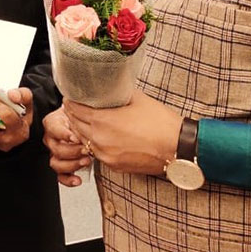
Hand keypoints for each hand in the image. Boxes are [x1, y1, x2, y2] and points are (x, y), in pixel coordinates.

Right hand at [42, 106, 91, 185]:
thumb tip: (88, 121)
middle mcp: (51, 138)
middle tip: (86, 150)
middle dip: (73, 152)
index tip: (76, 137)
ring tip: (86, 161)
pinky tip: (77, 180)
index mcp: (52, 123)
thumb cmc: (82, 116)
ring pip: (56, 163)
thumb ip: (81, 115)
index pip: (53, 128)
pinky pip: (60, 176)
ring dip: (72, 165)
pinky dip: (68, 180)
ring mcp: (55, 152)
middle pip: (56, 149)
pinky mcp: (61, 164)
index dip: (64, 135)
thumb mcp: (81, 110)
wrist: (85, 122)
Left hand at [63, 90, 181, 175]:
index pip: (74, 110)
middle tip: (75, 106)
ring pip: (84, 140)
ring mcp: (106, 155)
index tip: (71, 97)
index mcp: (103, 121)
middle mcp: (100, 140)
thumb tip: (109, 86)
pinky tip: (100, 135)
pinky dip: (94, 143)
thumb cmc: (161, 123)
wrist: (179, 147)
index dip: (71, 102)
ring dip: (82, 130)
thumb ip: (118, 93)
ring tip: (86, 120)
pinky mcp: (114, 165)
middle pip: (75, 125)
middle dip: (73, 115)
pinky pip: (96, 152)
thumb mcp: (137, 99)